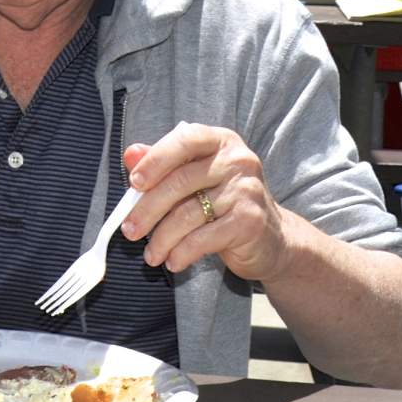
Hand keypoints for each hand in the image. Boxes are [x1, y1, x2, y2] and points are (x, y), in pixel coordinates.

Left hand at [120, 122, 288, 282]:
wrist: (273, 238)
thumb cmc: (223, 202)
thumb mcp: (194, 178)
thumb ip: (163, 164)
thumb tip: (130, 154)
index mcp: (220, 141)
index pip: (185, 140)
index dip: (155, 159)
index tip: (133, 183)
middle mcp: (238, 161)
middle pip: (179, 182)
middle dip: (147, 210)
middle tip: (128, 230)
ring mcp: (247, 191)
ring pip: (187, 214)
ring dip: (161, 239)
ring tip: (150, 255)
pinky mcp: (250, 222)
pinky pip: (203, 239)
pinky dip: (182, 253)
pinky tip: (172, 261)